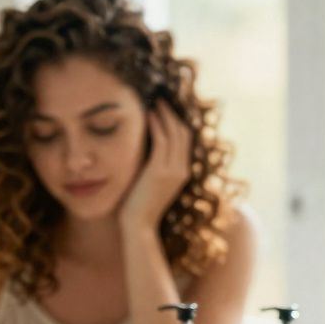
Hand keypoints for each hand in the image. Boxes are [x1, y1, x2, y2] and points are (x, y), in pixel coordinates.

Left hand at [119, 101, 191, 231]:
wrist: (138, 225)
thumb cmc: (139, 205)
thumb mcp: (150, 182)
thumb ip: (152, 165)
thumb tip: (143, 147)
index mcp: (183, 172)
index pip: (186, 140)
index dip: (177, 121)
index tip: (165, 109)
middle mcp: (183, 169)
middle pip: (184, 132)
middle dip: (173, 114)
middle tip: (161, 99)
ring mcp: (173, 170)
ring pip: (175, 134)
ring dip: (164, 115)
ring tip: (154, 102)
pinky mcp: (160, 171)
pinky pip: (162, 141)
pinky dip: (156, 125)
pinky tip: (148, 115)